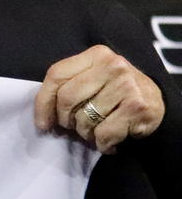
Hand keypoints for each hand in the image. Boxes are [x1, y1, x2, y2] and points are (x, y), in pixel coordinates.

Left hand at [34, 45, 164, 152]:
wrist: (156, 102)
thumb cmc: (115, 91)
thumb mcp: (94, 78)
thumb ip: (69, 85)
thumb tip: (43, 117)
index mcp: (96, 55)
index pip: (56, 75)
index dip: (43, 102)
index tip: (42, 122)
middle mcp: (113, 66)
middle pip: (67, 98)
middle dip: (65, 120)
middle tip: (73, 127)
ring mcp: (127, 86)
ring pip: (84, 118)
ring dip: (85, 133)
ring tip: (95, 130)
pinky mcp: (137, 107)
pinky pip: (103, 133)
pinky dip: (102, 143)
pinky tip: (109, 141)